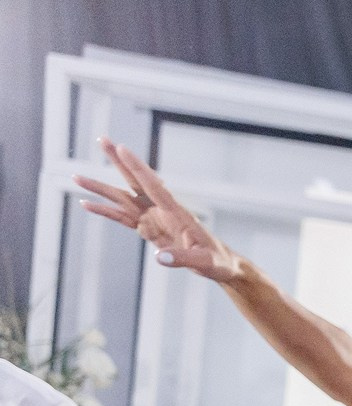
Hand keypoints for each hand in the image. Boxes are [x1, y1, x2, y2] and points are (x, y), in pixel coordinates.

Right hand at [73, 139, 246, 283]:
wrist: (221, 266)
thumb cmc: (218, 262)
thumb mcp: (204, 263)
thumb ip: (182, 259)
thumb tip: (159, 257)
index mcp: (177, 212)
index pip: (154, 185)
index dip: (137, 168)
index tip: (123, 148)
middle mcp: (163, 210)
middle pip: (135, 182)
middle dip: (119, 162)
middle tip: (102, 140)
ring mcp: (154, 219)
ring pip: (123, 199)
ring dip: (101, 188)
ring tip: (76, 177)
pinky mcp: (150, 229)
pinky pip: (123, 218)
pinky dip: (105, 211)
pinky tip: (87, 204)